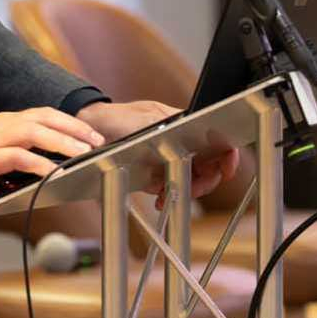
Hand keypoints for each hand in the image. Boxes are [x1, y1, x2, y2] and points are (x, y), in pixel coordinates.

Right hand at [0, 108, 105, 201]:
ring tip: (82, 153)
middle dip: (74, 128)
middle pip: (46, 118)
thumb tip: (42, 157)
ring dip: (63, 142)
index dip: (69, 121)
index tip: (89, 132)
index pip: (44, 114)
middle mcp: (3, 124)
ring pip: (37, 133)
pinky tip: (54, 173)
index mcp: (5, 121)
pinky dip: (40, 164)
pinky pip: (20, 157)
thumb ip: (16, 147)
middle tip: (95, 140)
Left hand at [76, 100, 240, 202]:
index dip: (228, 155)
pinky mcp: (157, 173)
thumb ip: (170, 130)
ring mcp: (170, 157)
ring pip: (192, 180)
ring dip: (184, 190)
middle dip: (203, 181)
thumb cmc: (116, 120)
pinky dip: (169, 195)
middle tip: (190, 190)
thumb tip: (192, 133)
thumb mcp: (145, 123)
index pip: (217, 139)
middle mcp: (181, 141)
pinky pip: (172, 187)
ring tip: (165, 195)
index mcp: (183, 123)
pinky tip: (159, 198)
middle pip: (209, 166)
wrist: (88, 134)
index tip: (227, 170)